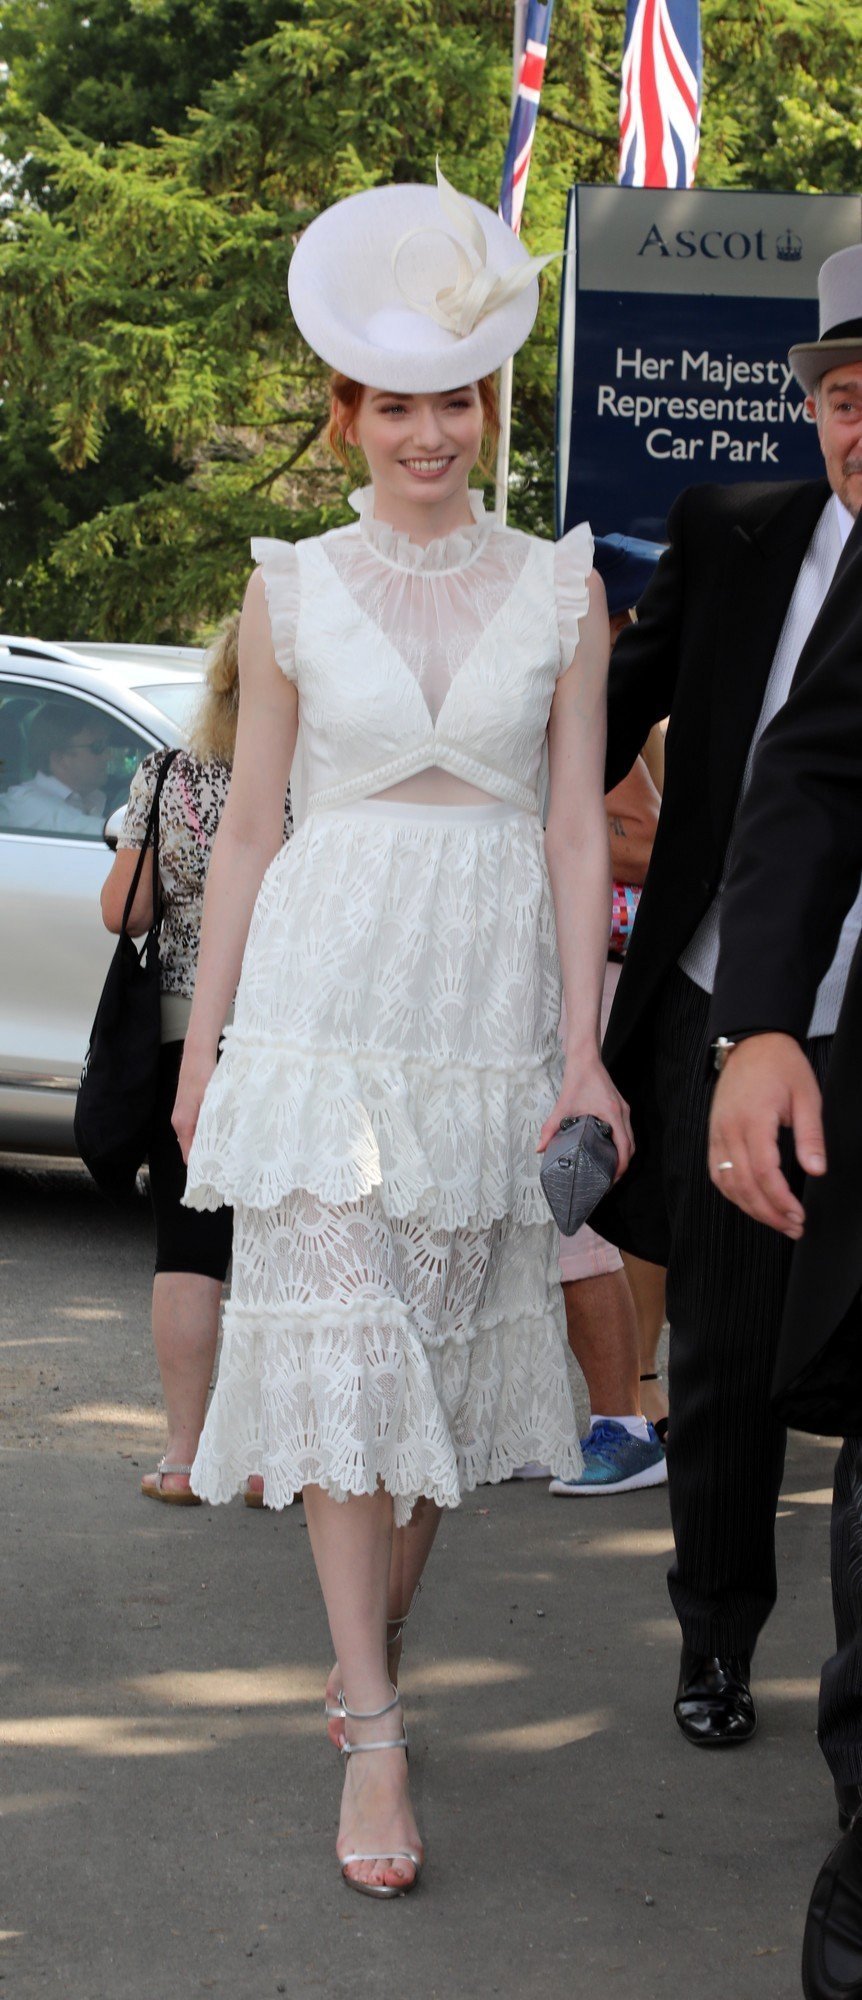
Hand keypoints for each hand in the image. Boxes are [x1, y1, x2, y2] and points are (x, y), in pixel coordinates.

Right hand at [172, 1043, 217, 1164]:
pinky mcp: (187, 1110)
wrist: (197, 1053)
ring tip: (229, 1151)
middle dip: (208, 1157)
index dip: (203, 1167)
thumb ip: (213, 1125)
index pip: (189, 1156)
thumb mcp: (213, 1101)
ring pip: (195, 1138)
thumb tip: (220, 1147)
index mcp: (183, 1123)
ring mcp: (182, 1116)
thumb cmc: (205, 1074)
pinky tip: (223, 1132)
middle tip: (229, 1165)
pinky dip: (208, 1133)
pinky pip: (196, 1128)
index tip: (219, 1174)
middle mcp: (179, 1122)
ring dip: (209, 1144)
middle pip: (192, 1148)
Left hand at [537, 1056, 633, 1180]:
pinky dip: (621, 1144)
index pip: (625, 1147)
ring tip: (608, 1170)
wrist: (585, 1059)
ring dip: (623, 1155)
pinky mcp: (620, 1108)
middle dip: (622, 1166)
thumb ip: (551, 1128)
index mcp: (613, 1114)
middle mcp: (623, 1113)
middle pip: (631, 1147)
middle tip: (608, 1181)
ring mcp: (624, 1110)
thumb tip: (541, 1149)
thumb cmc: (577, 1079)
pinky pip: (626, 1131)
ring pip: (631, 1139)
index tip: (610, 1180)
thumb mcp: (563, 1106)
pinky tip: (608, 1151)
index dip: (620, 1167)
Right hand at [708, 1033, 825, 1237]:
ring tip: (775, 1221)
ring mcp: (717, 1133)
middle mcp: (729, 1130)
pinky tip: (750, 1203)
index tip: (798, 1215)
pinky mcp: (714, 1135)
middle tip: (792, 1226)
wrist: (752, 1042)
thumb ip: (811, 1136)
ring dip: (750, 1208)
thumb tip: (816, 1170)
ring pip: (727, 1183)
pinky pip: (717, 1173)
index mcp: (753, 1120)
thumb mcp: (807, 1096)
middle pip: (743, 1185)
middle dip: (768, 1212)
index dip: (780, 1200)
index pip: (763, 1172)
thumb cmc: (780, 1065)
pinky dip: (732, 1193)